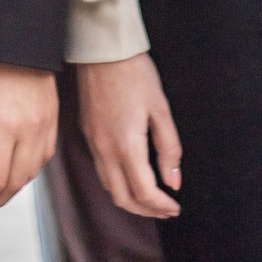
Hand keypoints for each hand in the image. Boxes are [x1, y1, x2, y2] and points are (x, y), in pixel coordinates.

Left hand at [0, 60, 57, 220]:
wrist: (20, 33)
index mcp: (6, 126)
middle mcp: (31, 131)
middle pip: (13, 185)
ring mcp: (46, 127)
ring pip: (30, 176)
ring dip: (8, 192)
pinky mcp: (53, 121)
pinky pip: (42, 160)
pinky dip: (25, 175)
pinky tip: (10, 174)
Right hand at [75, 54, 182, 219]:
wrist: (102, 51)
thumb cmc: (134, 73)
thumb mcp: (161, 109)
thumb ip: (169, 148)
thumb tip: (173, 181)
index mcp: (126, 144)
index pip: (144, 191)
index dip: (161, 205)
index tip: (175, 208)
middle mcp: (105, 150)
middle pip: (123, 198)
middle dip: (146, 210)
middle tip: (166, 210)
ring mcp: (93, 143)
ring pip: (109, 187)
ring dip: (130, 200)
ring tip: (151, 200)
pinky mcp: (87, 135)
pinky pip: (101, 171)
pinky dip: (117, 184)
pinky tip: (131, 179)